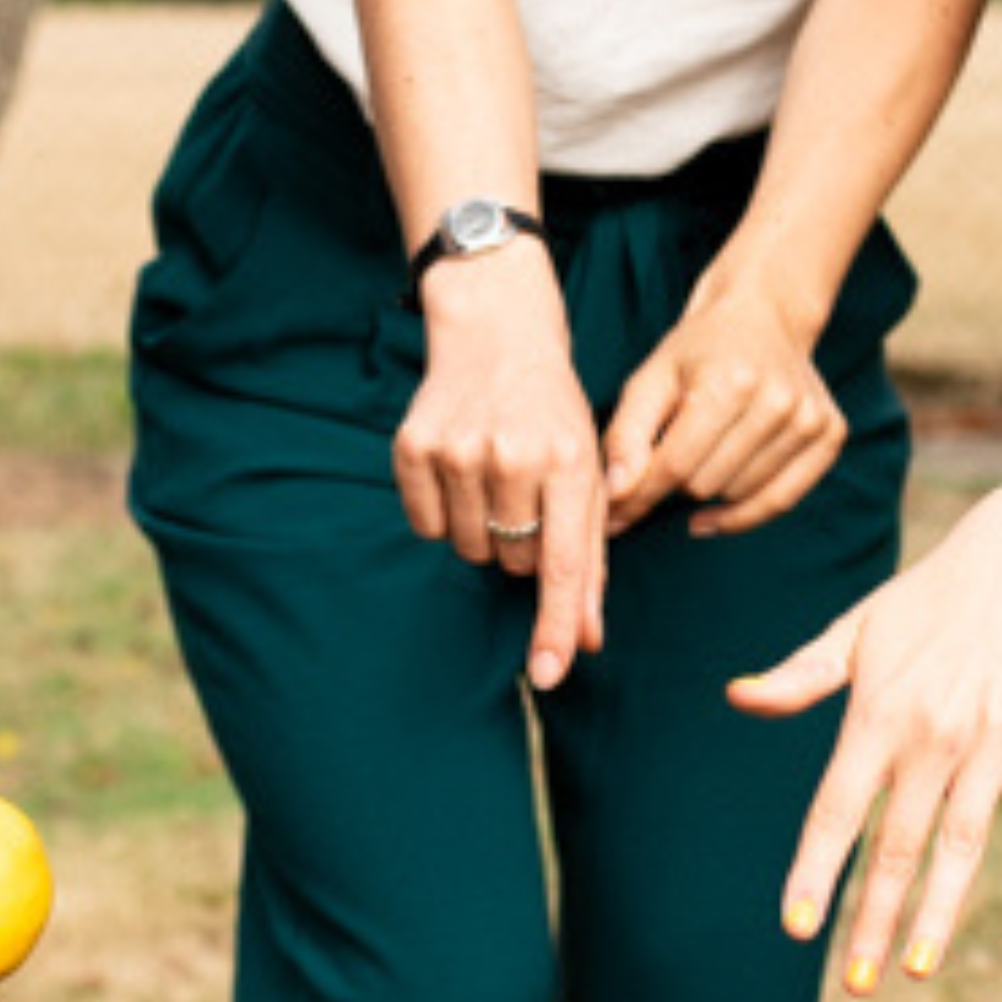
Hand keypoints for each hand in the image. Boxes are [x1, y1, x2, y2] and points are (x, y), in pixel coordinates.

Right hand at [394, 243, 608, 688]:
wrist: (496, 329)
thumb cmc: (552, 408)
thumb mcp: (588, 468)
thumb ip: (590, 558)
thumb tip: (584, 640)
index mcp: (569, 459)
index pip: (564, 561)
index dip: (555, 623)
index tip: (549, 673)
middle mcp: (512, 455)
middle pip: (515, 562)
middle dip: (526, 543)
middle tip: (529, 490)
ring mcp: (457, 450)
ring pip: (469, 550)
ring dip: (484, 529)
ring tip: (495, 473)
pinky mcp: (412, 447)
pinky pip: (426, 527)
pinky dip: (443, 513)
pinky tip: (460, 468)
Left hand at [601, 255, 850, 539]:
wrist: (763, 315)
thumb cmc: (698, 350)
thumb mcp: (650, 378)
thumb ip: (625, 436)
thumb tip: (617, 495)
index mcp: (729, 381)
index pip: (675, 465)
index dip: (637, 495)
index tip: (613, 515)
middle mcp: (778, 400)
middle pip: (704, 485)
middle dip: (675, 480)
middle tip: (671, 451)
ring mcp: (810, 418)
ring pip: (738, 495)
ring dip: (710, 489)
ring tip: (703, 452)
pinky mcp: (831, 433)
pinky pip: (782, 501)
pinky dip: (744, 515)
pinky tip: (713, 515)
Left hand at [733, 483, 1001, 995]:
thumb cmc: (932, 599)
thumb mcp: (859, 629)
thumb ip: (801, 675)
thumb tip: (735, 697)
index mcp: (879, 713)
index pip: (835, 808)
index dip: (814, 870)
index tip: (794, 927)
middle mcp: (934, 733)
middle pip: (896, 844)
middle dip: (871, 918)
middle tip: (856, 985)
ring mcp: (997, 740)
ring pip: (963, 842)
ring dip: (940, 910)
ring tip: (915, 967)